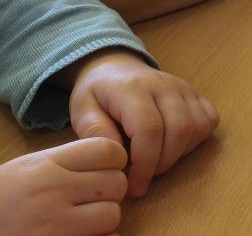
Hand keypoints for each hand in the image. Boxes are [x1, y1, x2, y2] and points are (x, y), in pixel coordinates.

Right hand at [0, 137, 126, 235]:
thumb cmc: (3, 198)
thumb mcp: (28, 169)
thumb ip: (67, 162)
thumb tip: (113, 160)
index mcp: (46, 165)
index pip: (109, 150)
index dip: (114, 161)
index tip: (103, 171)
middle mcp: (51, 191)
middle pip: (116, 183)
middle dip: (109, 193)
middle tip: (90, 201)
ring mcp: (53, 224)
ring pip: (112, 215)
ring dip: (103, 221)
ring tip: (81, 221)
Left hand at [67, 50, 219, 198]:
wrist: (116, 68)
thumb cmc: (97, 94)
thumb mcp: (82, 110)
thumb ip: (95, 131)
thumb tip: (115, 156)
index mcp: (133, 88)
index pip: (149, 129)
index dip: (145, 164)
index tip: (134, 187)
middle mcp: (164, 84)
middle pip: (180, 129)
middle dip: (164, 163)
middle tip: (145, 177)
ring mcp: (184, 87)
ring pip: (198, 127)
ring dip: (180, 154)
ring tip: (157, 161)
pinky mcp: (196, 93)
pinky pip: (209, 120)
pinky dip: (196, 140)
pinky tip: (174, 146)